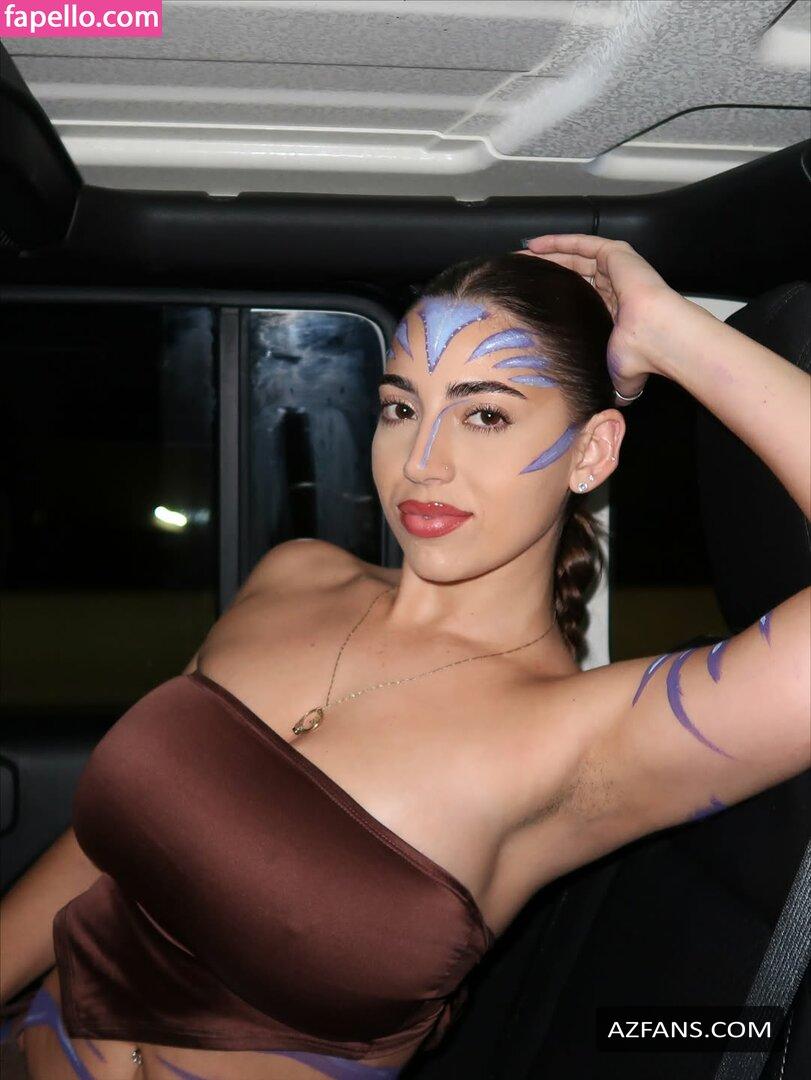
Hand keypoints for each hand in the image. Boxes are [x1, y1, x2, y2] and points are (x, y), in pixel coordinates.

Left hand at [518, 234, 679, 402]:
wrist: (656, 338)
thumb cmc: (638, 357)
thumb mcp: (616, 375)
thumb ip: (609, 384)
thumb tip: (609, 408)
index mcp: (613, 311)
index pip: (578, 297)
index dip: (554, 296)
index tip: (528, 301)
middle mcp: (613, 287)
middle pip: (572, 274)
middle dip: (544, 273)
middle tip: (516, 276)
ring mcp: (616, 269)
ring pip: (574, 256)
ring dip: (546, 255)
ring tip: (519, 258)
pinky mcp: (617, 254)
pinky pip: (582, 243)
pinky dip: (558, 242)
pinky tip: (534, 246)